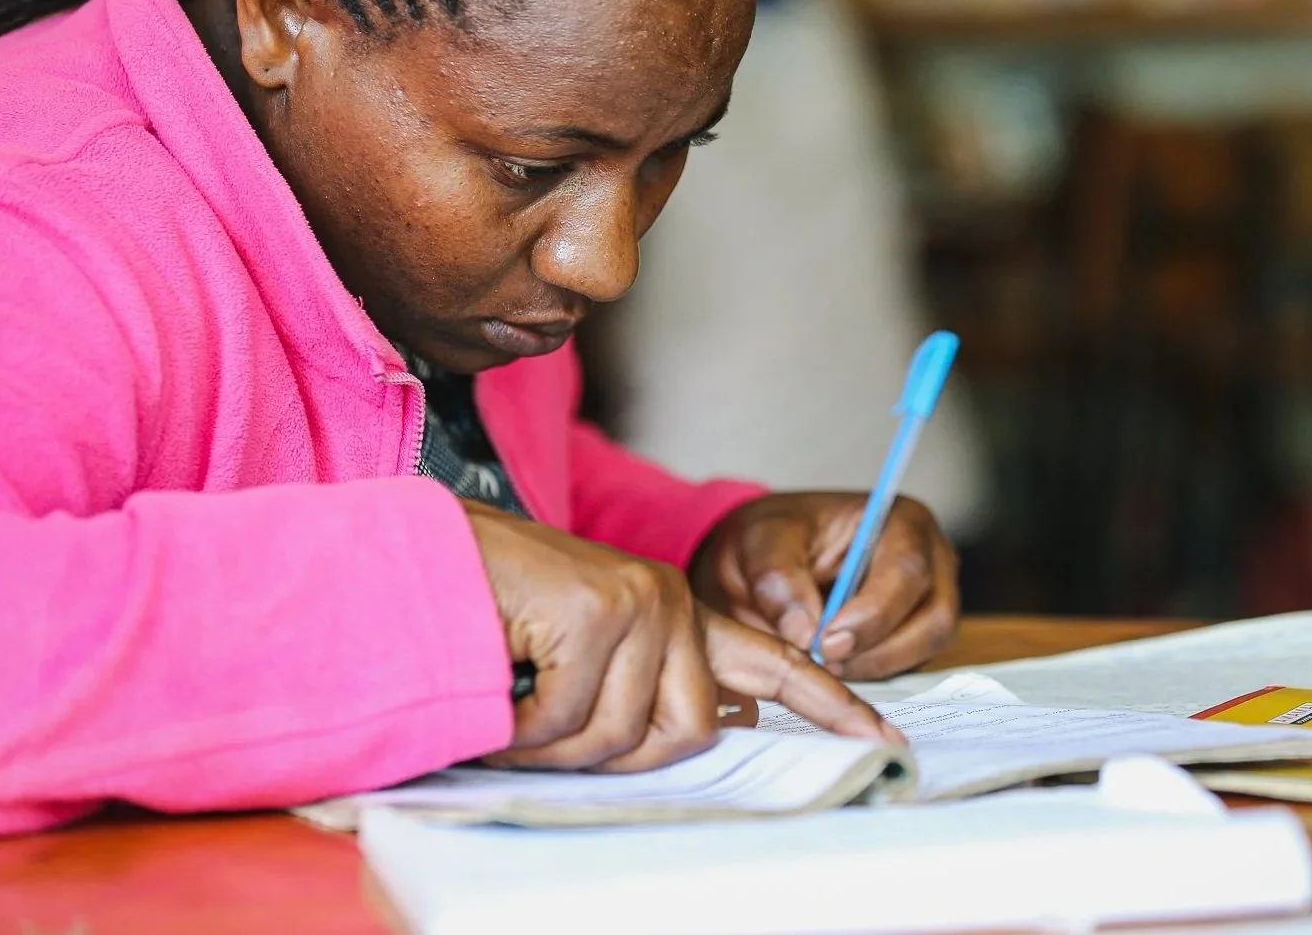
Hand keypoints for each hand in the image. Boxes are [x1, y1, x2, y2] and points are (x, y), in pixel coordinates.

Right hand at [464, 500, 899, 771]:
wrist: (428, 561)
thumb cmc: (500, 622)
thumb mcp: (586, 663)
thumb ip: (648, 692)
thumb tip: (717, 727)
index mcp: (679, 618)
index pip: (775, 665)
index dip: (829, 706)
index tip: (883, 741)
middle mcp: (672, 603)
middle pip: (685, 736)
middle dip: (608, 751)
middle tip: (545, 723)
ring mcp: (638, 601)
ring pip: (619, 737)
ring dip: (549, 742)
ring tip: (514, 695)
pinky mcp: (597, 610)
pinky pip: (565, 723)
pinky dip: (517, 727)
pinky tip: (498, 680)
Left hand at [690, 492, 958, 679]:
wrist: (772, 554)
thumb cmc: (777, 536)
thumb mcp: (761, 542)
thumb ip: (777, 580)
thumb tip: (805, 633)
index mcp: (901, 522)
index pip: (907, 571)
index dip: (872, 614)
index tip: (825, 643)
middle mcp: (930, 559)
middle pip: (932, 618)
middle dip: (876, 650)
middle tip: (822, 661)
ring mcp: (931, 598)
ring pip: (925, 649)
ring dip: (872, 665)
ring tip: (822, 660)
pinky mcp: (919, 632)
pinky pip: (912, 665)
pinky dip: (871, 671)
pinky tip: (835, 662)